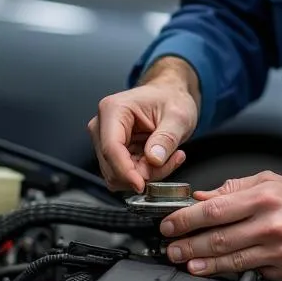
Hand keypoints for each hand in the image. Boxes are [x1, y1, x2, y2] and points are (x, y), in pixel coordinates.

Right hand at [88, 60, 199, 192]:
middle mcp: (103, 126)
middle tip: (171, 161)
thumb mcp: (179, 116)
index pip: (111, 148)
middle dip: (142, 173)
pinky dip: (145, 173)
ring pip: (118, 176)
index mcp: (113, 110)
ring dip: (146, 174)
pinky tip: (162, 159)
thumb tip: (154, 159)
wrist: (169, 96)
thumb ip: (166, 138)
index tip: (142, 185)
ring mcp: (105, 141)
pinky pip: (126, 175)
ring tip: (169, 157)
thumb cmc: (170, 98)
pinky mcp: (113, 153)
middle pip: (113, 167)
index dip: (125, 171)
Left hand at [160, 171, 281, 280]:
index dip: (186, 220)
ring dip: (203, 264)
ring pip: (232, 261)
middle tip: (171, 249)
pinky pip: (254, 273)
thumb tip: (201, 198)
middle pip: (218, 239)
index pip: (214, 210)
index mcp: (264, 198)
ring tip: (186, 263)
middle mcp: (272, 225)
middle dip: (187, 245)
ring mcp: (280, 252)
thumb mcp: (268, 181)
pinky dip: (235, 272)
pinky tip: (220, 270)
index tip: (169, 225)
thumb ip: (232, 189)